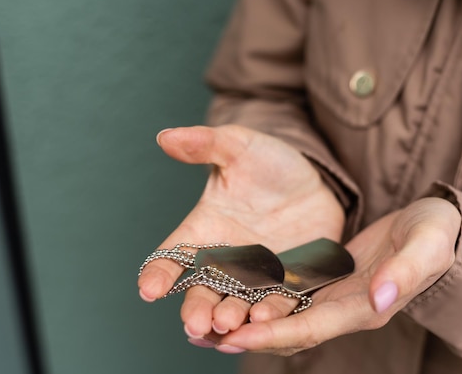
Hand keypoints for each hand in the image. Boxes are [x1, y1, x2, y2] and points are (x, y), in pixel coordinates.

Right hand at [137, 125, 345, 338]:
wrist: (312, 180)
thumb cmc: (267, 163)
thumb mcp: (237, 147)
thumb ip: (205, 144)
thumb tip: (166, 136)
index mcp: (204, 229)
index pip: (173, 254)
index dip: (158, 272)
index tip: (148, 289)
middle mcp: (226, 258)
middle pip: (202, 290)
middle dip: (196, 308)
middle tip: (194, 324)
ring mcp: (258, 274)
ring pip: (238, 303)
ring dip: (230, 316)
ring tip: (227, 323)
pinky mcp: (290, 281)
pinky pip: (279, 302)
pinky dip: (270, 314)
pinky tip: (265, 321)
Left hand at [211, 197, 460, 354]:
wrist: (437, 226)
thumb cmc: (435, 233)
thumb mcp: (426, 244)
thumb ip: (404, 271)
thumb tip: (378, 299)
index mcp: (363, 307)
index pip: (309, 328)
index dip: (271, 336)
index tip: (234, 336)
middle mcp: (341, 308)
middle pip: (284, 330)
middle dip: (243, 334)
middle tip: (198, 332)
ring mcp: (330, 296)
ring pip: (278, 315)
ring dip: (241, 320)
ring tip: (199, 319)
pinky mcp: (322, 278)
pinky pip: (283, 294)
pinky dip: (255, 298)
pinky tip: (228, 291)